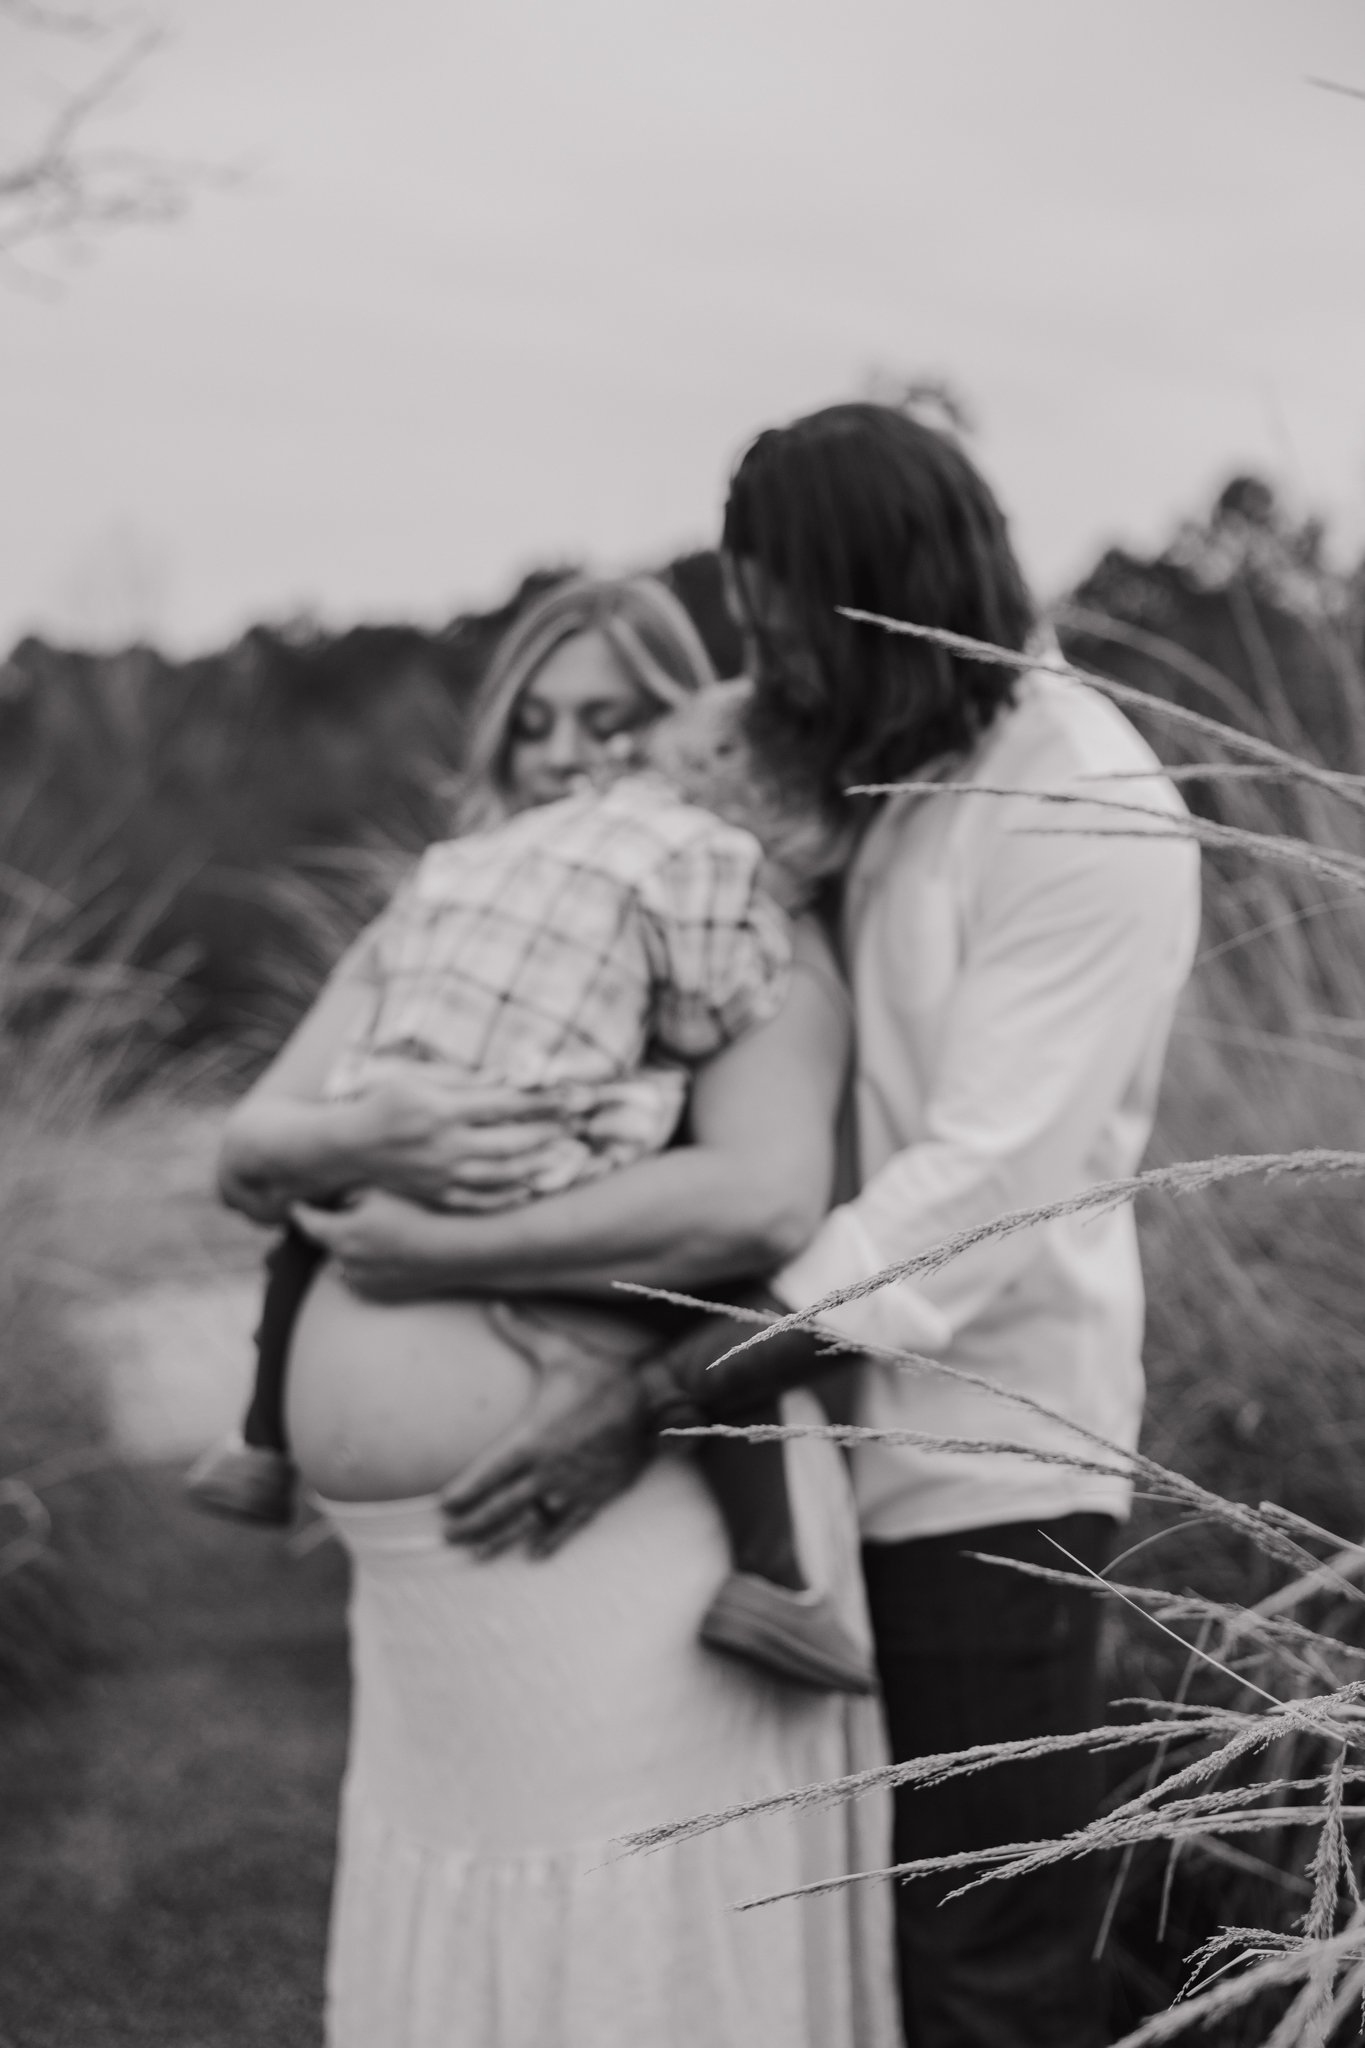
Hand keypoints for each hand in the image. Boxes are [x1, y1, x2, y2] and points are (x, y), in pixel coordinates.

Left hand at [289, 1189, 455, 1297]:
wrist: (447, 1250)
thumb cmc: (414, 1216)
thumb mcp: (378, 1192)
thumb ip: (348, 1194)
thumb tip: (334, 1198)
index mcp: (340, 1234)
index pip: (307, 1223)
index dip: (299, 1212)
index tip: (294, 1205)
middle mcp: (343, 1262)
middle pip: (326, 1243)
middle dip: (333, 1229)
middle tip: (352, 1215)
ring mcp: (359, 1282)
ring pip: (343, 1262)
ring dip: (350, 1250)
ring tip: (377, 1236)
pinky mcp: (375, 1294)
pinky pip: (360, 1278)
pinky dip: (365, 1266)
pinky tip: (388, 1253)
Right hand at [352, 1074, 573, 1207]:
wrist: (350, 1147)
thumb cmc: (385, 1102)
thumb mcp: (418, 1078)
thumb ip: (465, 1078)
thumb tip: (509, 1075)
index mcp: (442, 1110)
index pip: (504, 1105)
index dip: (542, 1101)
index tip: (570, 1096)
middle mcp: (446, 1147)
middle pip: (512, 1143)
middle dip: (549, 1133)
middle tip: (576, 1124)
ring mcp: (444, 1176)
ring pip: (504, 1176)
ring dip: (539, 1164)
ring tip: (564, 1153)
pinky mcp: (440, 1196)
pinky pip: (485, 1201)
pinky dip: (512, 1195)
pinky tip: (532, 1184)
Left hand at [439, 1303, 650, 1558]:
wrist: (653, 1402)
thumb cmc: (602, 1375)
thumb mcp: (560, 1351)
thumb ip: (523, 1331)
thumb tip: (495, 1304)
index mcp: (533, 1438)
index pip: (488, 1473)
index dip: (463, 1492)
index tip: (443, 1507)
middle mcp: (548, 1470)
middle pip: (501, 1506)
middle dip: (472, 1524)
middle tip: (447, 1537)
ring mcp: (572, 1487)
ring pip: (529, 1522)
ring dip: (500, 1539)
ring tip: (475, 1553)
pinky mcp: (596, 1496)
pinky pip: (568, 1526)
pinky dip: (550, 1541)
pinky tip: (534, 1554)